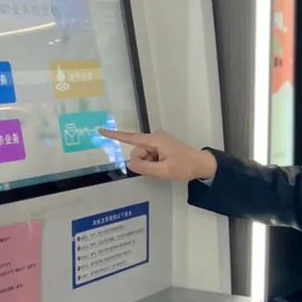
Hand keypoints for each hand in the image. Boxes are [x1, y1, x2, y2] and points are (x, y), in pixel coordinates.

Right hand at [99, 128, 217, 182]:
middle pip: (137, 151)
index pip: (130, 138)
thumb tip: (130, 163)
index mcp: (155, 140)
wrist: (200, 164)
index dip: (115, 135)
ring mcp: (158, 140)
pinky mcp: (160, 144)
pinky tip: (164, 164)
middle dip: (143, 162)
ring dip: (149, 163)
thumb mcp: (164, 171)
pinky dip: (153, 162)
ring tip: (164, 166)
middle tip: (159, 168)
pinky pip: (149, 155)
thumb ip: (145, 168)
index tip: (100, 131)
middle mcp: (155, 137)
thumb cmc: (184, 167)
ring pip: (143, 155)